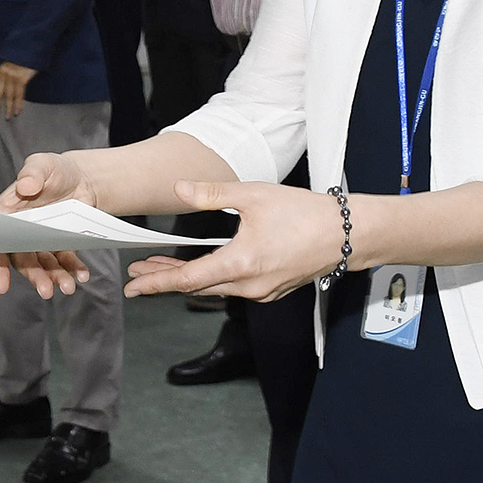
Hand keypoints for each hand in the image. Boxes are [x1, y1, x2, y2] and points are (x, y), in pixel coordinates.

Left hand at [0, 62, 36, 120]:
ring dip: (9, 108)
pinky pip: (20, 94)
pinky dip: (19, 104)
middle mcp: (3, 75)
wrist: (28, 50)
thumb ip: (4, 76)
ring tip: (8, 117)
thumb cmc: (19, 58)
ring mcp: (13, 77)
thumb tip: (1, 89)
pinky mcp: (22, 79)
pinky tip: (18, 110)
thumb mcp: (8, 65)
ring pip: (9, 96)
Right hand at [0, 151, 93, 297]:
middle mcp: (21, 231)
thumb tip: (25, 186)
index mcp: (7, 213)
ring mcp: (41, 240)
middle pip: (22, 259)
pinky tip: (82, 275)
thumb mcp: (43, 164)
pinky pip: (65, 261)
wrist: (82, 178)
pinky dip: (73, 269)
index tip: (1, 284)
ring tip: (67, 287)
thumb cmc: (55, 169)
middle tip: (45, 291)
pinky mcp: (60, 245)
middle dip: (33, 276)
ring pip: (44, 264)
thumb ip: (33, 173)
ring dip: (54, 277)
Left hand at [124, 179, 357, 301]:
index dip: (157, 282)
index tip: (134, 286)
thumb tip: (178, 190)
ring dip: (188, 278)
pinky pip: (233, 287)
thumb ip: (211, 195)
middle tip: (139, 274)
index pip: (188, 279)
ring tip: (162, 268)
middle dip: (165, 279)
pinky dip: (212, 278)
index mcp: (241, 264)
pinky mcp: (272, 289)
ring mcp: (262, 291)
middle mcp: (250, 285)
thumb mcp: (253, 196)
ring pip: (215, 288)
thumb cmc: (305, 213)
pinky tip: (202, 267)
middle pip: (197, 286)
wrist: (348, 234)